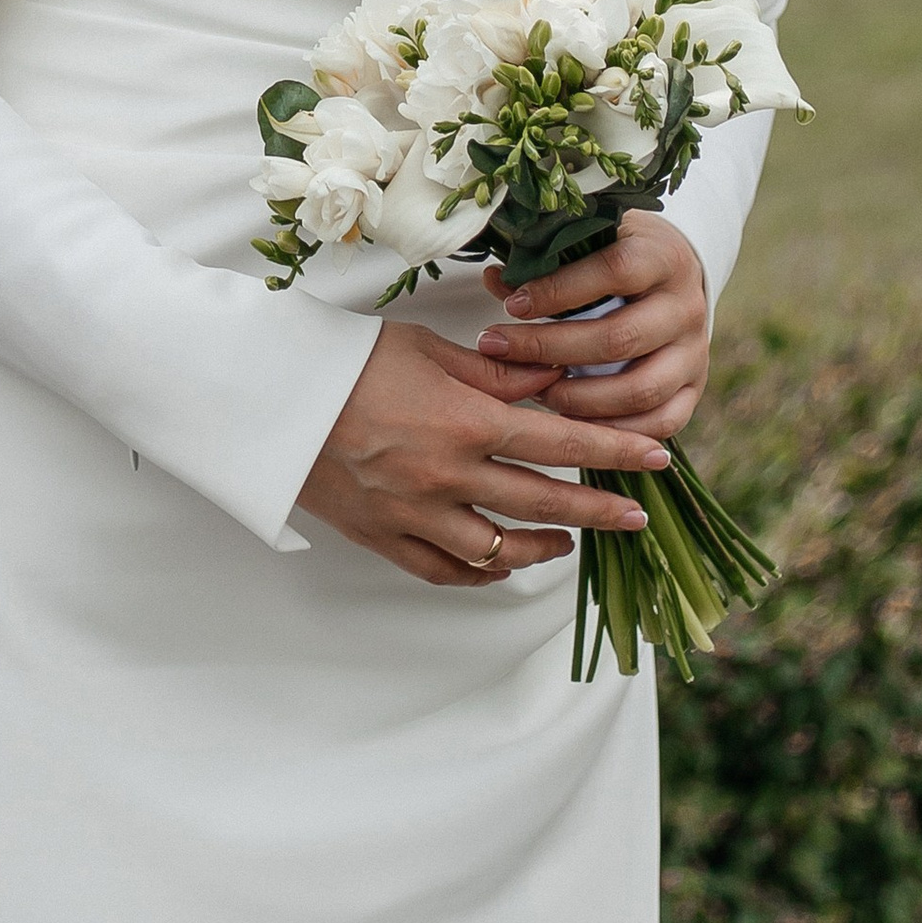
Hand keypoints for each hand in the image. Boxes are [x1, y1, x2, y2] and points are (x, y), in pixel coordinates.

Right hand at [294, 317, 672, 587]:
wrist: (265, 397)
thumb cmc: (344, 360)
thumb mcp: (425, 350)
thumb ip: (493, 375)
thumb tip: (552, 381)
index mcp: (463, 423)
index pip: (561, 445)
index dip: (615, 453)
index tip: (656, 459)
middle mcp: (447, 477)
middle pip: (543, 503)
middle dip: (599, 510)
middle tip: (636, 515)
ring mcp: (414, 515)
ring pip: (499, 551)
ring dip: (543, 547)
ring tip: (568, 541)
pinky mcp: (383, 537)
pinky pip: (446, 571)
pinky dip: (481, 572)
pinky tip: (502, 564)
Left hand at [473, 218, 711, 440]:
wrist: (672, 274)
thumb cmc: (618, 255)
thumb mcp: (590, 243)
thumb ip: (546, 261)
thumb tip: (495, 280)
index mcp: (662, 257)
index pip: (613, 272)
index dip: (559, 290)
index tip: (512, 305)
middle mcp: (685, 306)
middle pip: (619, 339)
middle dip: (551, 349)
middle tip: (500, 349)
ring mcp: (694, 352)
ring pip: (639, 389)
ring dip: (578, 398)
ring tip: (532, 391)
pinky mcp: (695, 388)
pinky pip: (661, 423)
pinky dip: (614, 430)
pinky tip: (571, 421)